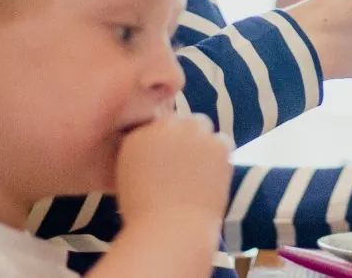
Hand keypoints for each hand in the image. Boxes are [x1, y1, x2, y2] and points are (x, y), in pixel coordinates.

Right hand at [113, 113, 231, 226]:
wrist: (170, 230)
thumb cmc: (144, 215)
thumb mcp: (129, 178)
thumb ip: (143, 156)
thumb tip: (158, 152)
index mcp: (137, 136)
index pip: (155, 125)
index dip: (164, 142)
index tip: (167, 160)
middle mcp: (164, 127)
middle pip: (179, 121)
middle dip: (183, 136)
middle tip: (185, 162)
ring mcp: (192, 133)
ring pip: (202, 125)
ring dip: (201, 141)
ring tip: (200, 168)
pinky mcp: (217, 144)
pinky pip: (222, 140)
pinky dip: (220, 153)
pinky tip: (214, 173)